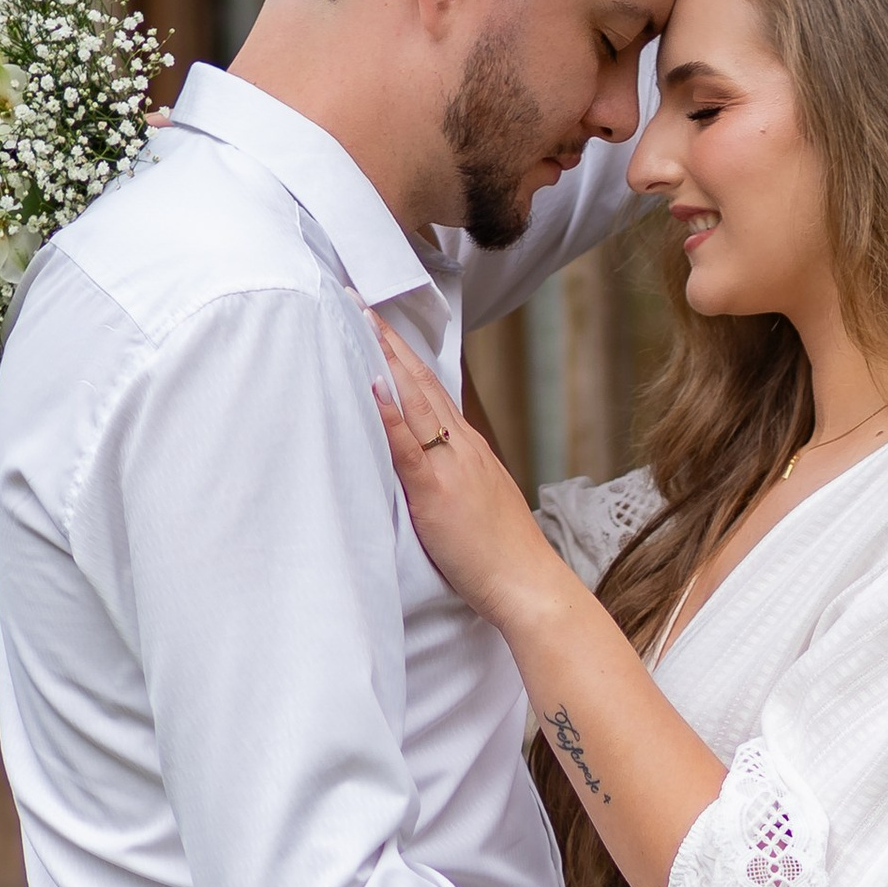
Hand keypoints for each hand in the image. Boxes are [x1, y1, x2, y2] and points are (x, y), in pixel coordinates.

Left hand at [373, 321, 554, 629]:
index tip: (379, 323)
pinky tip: (372, 386)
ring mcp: (452, 466)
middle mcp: (462, 447)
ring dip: (385, 360)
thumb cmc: (500, 557)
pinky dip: (390, 415)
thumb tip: (425, 466)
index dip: (403, 356)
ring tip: (359, 322)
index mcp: (469, 450)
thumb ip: (450, 478)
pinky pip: (410, 448)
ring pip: (415, 401)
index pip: (431, 391)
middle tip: (358, 301)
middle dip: (389, 340)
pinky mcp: (438, 493)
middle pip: (421, 382)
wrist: (528, 585)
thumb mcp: (475, 504)